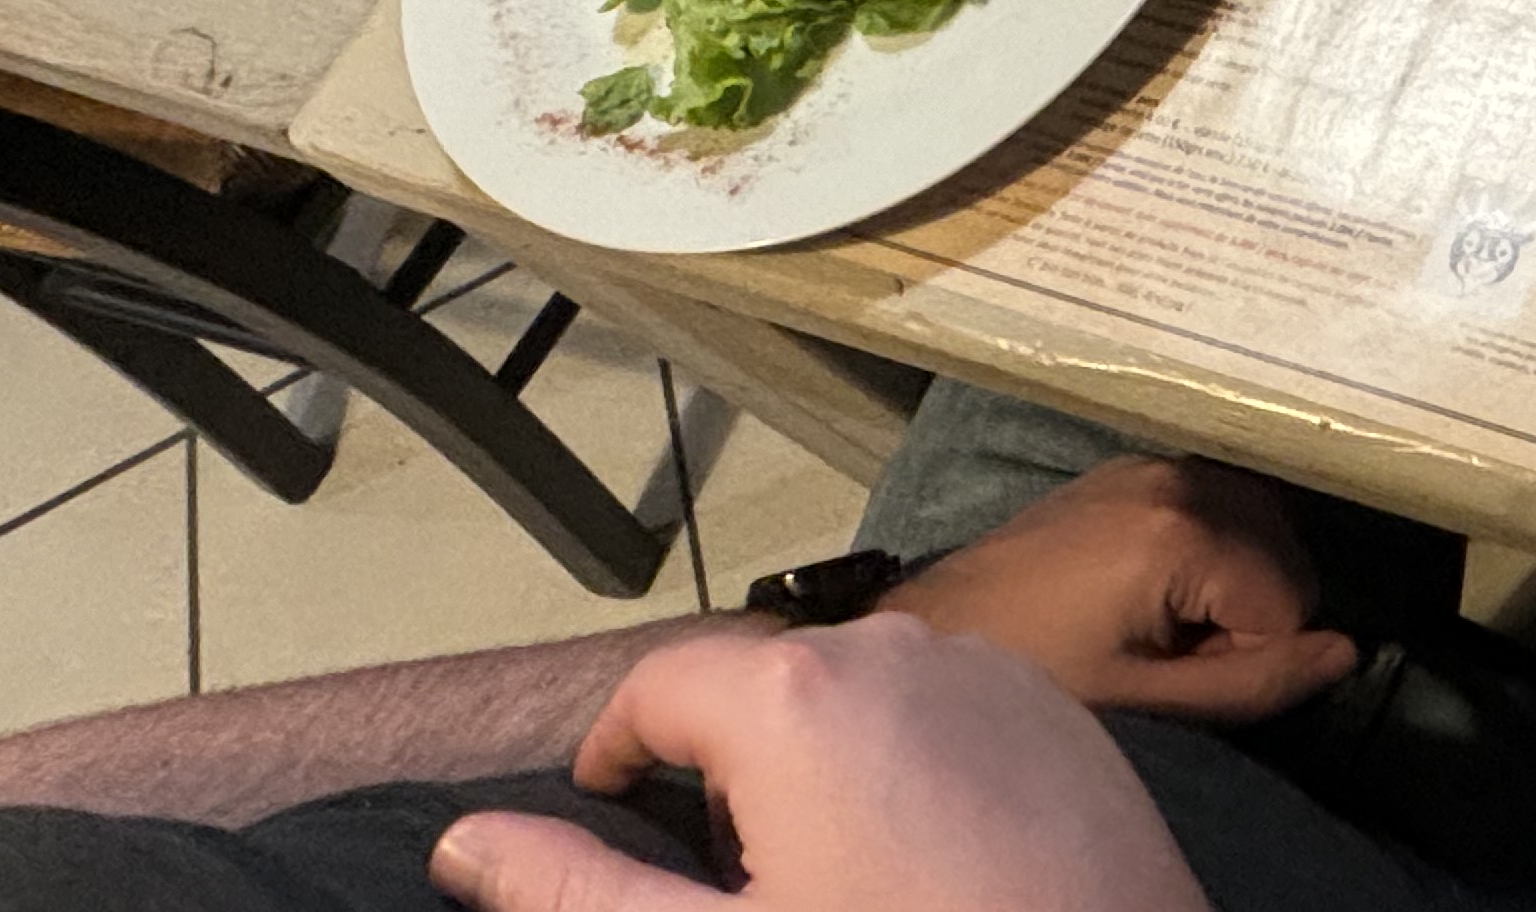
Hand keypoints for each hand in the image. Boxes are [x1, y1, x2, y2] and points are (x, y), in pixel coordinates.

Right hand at [429, 616, 1210, 911]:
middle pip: (764, 689)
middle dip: (726, 770)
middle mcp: (900, 648)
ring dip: (824, 767)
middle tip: (729, 882)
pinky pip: (954, 716)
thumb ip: (580, 890)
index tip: (612, 817)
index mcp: (796, 692)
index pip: (658, 686)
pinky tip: (927, 869)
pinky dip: (917, 769)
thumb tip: (468, 843)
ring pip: (863, 699)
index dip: (617, 756)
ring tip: (832, 881)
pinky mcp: (1068, 715)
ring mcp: (996, 673)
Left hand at [887, 455, 1357, 723]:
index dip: (1253, 653)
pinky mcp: (1133, 466)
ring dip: (1238, 578)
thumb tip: (1348, 650)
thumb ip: (1254, 682)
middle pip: (1287, 551)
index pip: (1292, 598)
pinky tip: (1158, 587)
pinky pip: (1220, 500)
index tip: (1184, 674)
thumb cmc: (1039, 676)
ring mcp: (1156, 462)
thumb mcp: (1149, 702)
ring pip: (1262, 522)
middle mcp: (1181, 477)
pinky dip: (1216, 545)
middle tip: (1174, 654)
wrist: (941, 631)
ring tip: (1164, 623)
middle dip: (1252, 612)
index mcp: (1184, 529)